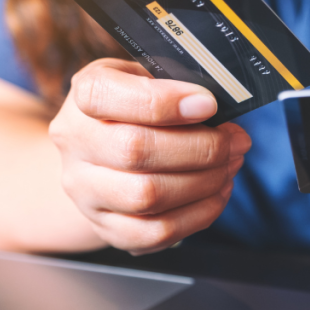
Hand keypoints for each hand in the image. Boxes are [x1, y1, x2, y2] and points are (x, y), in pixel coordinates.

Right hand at [49, 58, 250, 254]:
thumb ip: (174, 81)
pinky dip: (198, 214)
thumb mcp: (147, 76)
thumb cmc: (136, 108)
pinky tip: (217, 193)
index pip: (105, 95)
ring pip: (146, 196)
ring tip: (230, 165)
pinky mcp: (106, 226)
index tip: (208, 104)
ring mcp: (85, 191)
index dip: (163, 101)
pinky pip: (155, 232)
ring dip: (204, 182)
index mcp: (85, 94)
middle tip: (235, 141)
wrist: (103, 152)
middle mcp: (75, 143)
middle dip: (201, 148)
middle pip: (135, 150)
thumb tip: (214, 104)